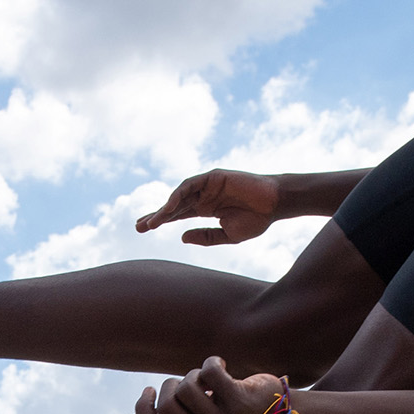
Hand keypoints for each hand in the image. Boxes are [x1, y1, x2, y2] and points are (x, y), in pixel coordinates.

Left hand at [134, 169, 280, 245]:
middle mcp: (204, 196)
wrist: (275, 205)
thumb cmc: (256, 219)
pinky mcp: (213, 176)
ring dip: (165, 209)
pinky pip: (191, 185)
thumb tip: (181, 237)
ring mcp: (208, 185)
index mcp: (206, 209)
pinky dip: (179, 195)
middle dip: (157, 215)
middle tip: (139, 226)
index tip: (144, 228)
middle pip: (174, 206)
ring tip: (152, 222)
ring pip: (180, 196)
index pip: (178, 214)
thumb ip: (205, 237)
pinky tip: (169, 207)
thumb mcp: (228, 235)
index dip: (161, 220)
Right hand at [135, 357, 289, 413]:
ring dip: (194, 374)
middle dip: (171, 385)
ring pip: (187, 387)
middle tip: (188, 382)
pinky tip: (220, 366)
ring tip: (208, 379)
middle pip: (167, 405)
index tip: (150, 391)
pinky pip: (209, 372)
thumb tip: (152, 398)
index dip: (144, 408)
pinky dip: (212, 362)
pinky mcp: (239, 403)